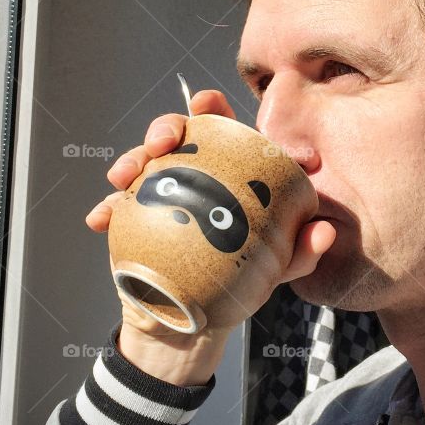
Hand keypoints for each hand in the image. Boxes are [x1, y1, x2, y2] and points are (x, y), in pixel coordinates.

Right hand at [85, 89, 336, 345]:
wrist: (195, 321)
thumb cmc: (242, 279)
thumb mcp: (278, 266)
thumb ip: (302, 249)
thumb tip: (324, 232)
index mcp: (227, 168)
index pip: (219, 126)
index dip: (210, 107)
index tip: (203, 103)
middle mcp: (191, 173)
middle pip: (175, 134)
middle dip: (163, 127)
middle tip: (161, 143)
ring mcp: (157, 193)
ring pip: (139, 162)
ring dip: (129, 160)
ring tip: (122, 177)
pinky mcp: (131, 218)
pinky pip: (113, 206)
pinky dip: (105, 208)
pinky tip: (100, 218)